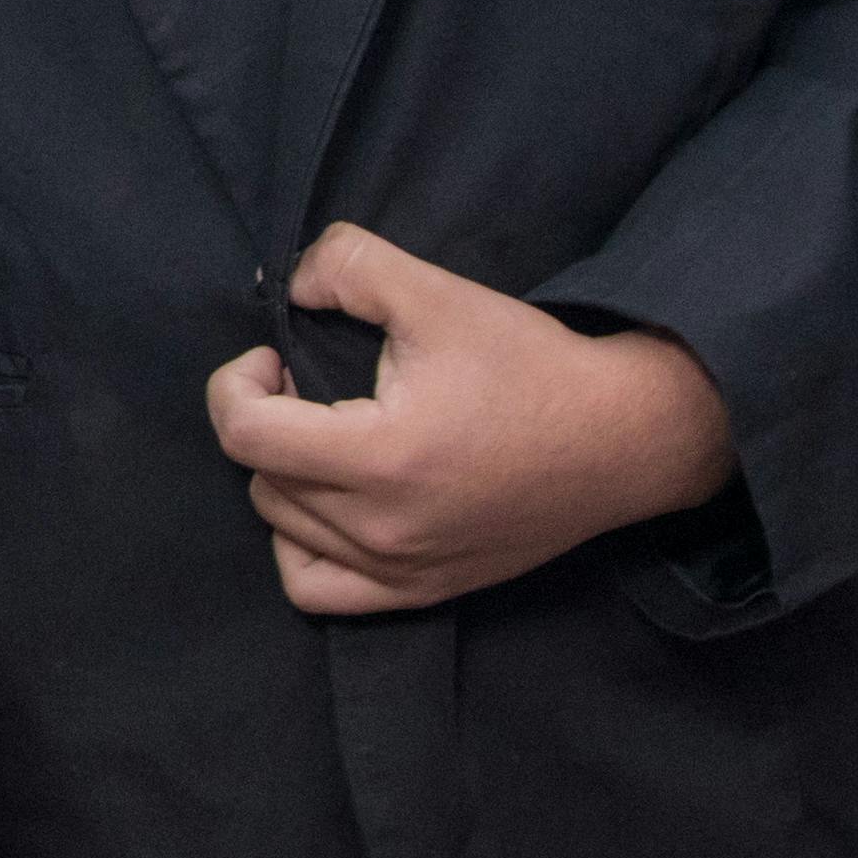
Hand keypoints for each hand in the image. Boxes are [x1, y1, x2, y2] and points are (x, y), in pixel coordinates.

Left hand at [207, 224, 735, 617]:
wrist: (620, 440)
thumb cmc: (529, 364)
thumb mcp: (437, 291)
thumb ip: (348, 266)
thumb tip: (290, 286)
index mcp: (379, 457)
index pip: (245, 435)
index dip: (237, 383)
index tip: (277, 355)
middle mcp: (383, 528)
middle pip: (262, 477)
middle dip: (269, 419)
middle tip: (314, 385)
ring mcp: (401, 570)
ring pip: (283, 528)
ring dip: (286, 474)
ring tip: (330, 434)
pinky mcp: (422, 591)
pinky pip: (317, 590)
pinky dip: (302, 546)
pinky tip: (328, 503)